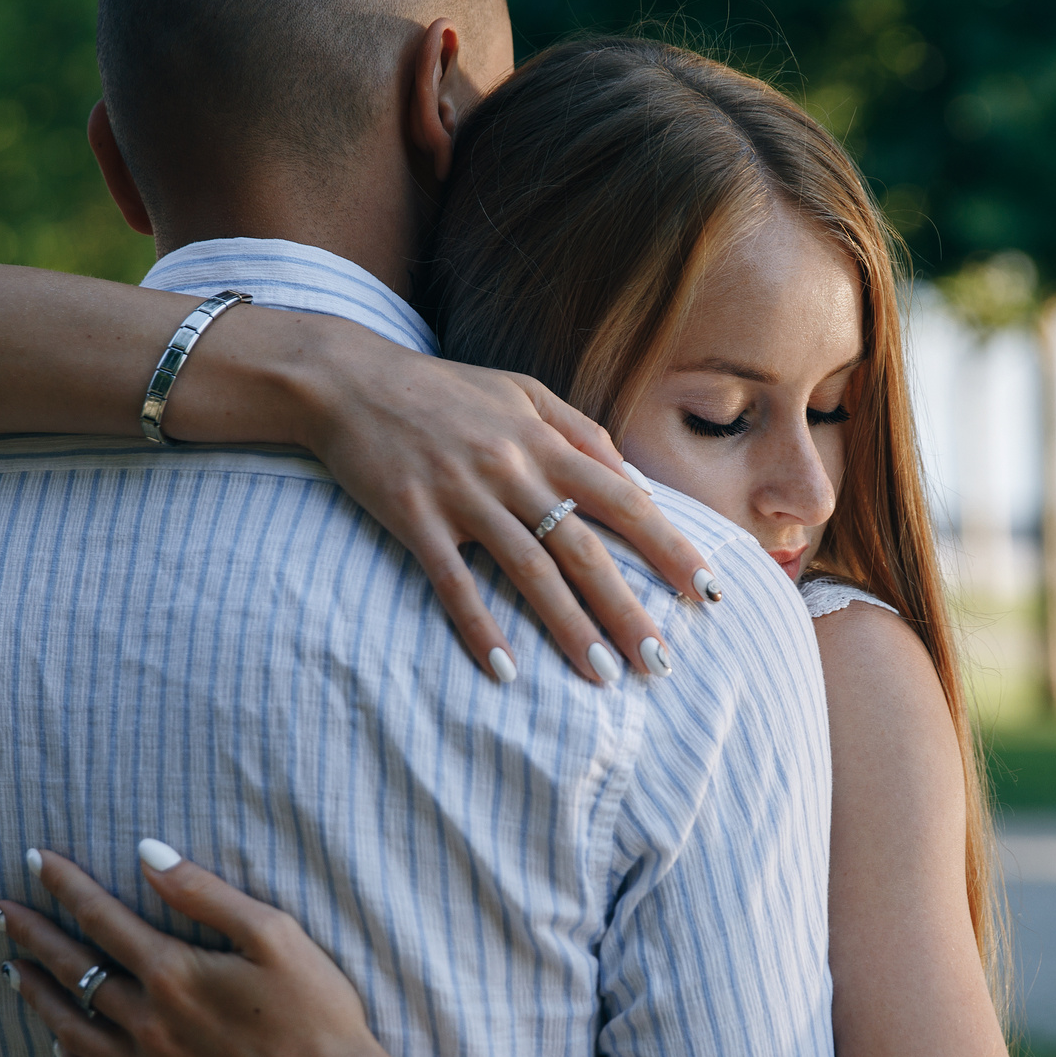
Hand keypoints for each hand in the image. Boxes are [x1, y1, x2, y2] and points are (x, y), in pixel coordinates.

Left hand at [0, 844, 429, 1056]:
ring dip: (38, 997)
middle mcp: (149, 1025)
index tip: (34, 860)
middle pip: (73, 971)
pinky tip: (63, 1048)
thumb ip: (205, 894)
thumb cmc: (319, 1016)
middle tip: (0, 912)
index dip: (65, 886)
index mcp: (174, 974)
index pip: (102, 918)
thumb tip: (148, 852)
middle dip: (32, 936)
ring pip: (72, 1031)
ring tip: (13, 972)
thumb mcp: (275, 936)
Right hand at [293, 325, 718, 684]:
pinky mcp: (414, 518)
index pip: (625, 501)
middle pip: (585, 548)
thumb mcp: (522, 392)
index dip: (669, 548)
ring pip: (529, 571)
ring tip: (602, 676)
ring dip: (569, 628)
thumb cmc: (444, 390)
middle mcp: (513, 469)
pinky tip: (505, 669)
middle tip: (662, 662)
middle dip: (628, 607)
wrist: (350, 380)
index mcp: (545, 441)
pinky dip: (480, 626)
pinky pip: (453, 581)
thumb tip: (633, 480)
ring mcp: (463, 496)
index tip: (705, 591)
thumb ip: (581, 431)